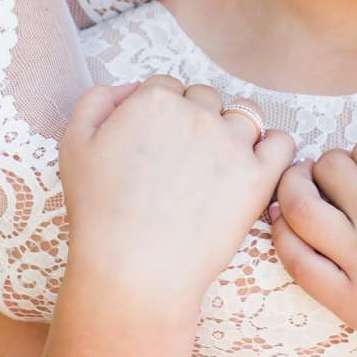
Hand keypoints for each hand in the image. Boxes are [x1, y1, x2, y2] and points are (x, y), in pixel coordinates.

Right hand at [60, 78, 295, 312]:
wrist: (132, 269)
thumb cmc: (98, 213)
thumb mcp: (74, 146)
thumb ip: (97, 102)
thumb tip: (129, 89)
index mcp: (154, 100)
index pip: (167, 87)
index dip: (160, 114)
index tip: (156, 144)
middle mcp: (197, 113)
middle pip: (205, 98)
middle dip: (194, 121)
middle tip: (181, 162)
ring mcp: (232, 144)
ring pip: (245, 115)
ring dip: (233, 131)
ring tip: (218, 164)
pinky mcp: (258, 178)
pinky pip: (282, 143)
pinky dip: (274, 148)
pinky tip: (257, 166)